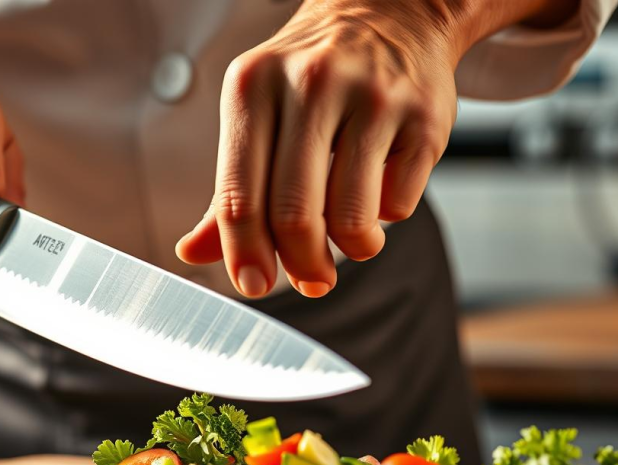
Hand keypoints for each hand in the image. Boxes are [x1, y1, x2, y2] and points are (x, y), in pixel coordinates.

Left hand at [176, 0, 463, 298]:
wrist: (391, 12)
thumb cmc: (310, 78)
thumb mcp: (257, 115)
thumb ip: (230, 189)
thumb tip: (193, 253)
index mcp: (253, 87)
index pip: (239, 195)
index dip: (244, 253)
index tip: (253, 285)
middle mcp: (310, 85)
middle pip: (295, 215)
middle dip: (301, 265)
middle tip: (311, 280)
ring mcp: (372, 98)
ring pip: (352, 218)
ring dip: (351, 249)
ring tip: (351, 239)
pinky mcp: (425, 116)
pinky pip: (399, 204)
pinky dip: (387, 218)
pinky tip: (380, 191)